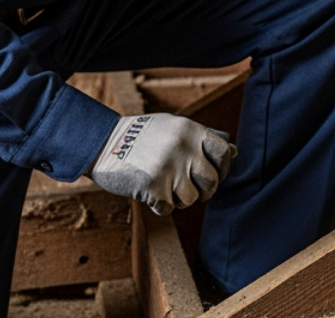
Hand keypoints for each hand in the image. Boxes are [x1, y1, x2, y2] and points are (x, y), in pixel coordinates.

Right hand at [89, 113, 237, 215]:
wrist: (101, 143)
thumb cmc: (142, 137)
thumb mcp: (174, 127)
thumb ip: (203, 139)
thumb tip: (234, 152)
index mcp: (190, 129)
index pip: (224, 153)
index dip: (223, 169)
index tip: (214, 175)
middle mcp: (183, 147)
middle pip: (211, 181)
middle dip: (204, 191)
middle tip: (189, 189)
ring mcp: (168, 166)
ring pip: (191, 199)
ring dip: (179, 200)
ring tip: (165, 188)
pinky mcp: (152, 185)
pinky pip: (168, 208)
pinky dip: (160, 206)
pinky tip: (149, 193)